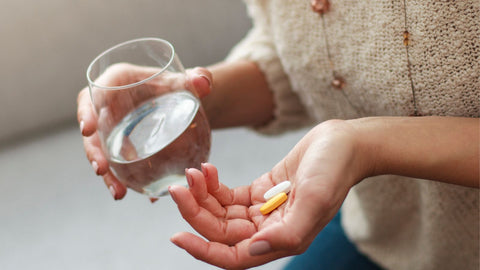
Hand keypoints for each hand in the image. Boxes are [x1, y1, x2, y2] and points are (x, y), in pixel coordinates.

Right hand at [77, 63, 212, 198]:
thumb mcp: (190, 81)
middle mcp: (107, 107)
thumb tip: (203, 83)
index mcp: (116, 83)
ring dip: (107, 174)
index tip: (88, 129)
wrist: (181, 101)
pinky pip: (117, 165)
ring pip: (102, 152)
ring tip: (118, 192)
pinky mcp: (121, 146)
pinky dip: (124, 180)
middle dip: (93, 150)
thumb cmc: (178, 85)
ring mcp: (112, 129)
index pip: (94, 94)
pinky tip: (135, 194)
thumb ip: (199, 78)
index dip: (86, 111)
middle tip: (100, 168)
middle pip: (92, 129)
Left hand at [169, 120, 372, 268]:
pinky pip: (228, 195)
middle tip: (179, 186)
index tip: (177, 235)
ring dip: (202, 194)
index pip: (232, 256)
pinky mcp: (260, 191)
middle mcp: (269, 230)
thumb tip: (252, 250)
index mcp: (282, 239)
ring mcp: (263, 210)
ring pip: (220, 212)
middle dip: (196, 210)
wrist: (343, 143)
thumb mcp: (315, 199)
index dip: (203, 250)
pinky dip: (213, 184)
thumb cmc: (335, 170)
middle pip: (220, 231)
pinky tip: (207, 169)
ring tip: (193, 171)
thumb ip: (287, 231)